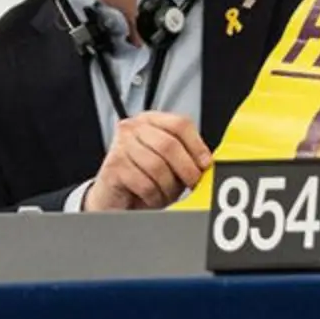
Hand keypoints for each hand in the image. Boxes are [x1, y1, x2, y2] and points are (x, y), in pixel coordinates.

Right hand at [84, 112, 212, 211]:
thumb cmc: (144, 177)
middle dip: (186, 168)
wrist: (114, 198)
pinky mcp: (113, 167)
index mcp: (151, 120)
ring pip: (157, 166)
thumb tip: (207, 162)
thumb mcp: (168, 162)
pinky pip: (144, 184)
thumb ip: (185, 155)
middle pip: (169, 145)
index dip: (197, 145)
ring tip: (167, 194)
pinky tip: (152, 198)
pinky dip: (154, 196)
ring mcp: (120, 146)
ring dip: (168, 187)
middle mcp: (133, 128)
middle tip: (193, 183)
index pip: (180, 124)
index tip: (205, 163)